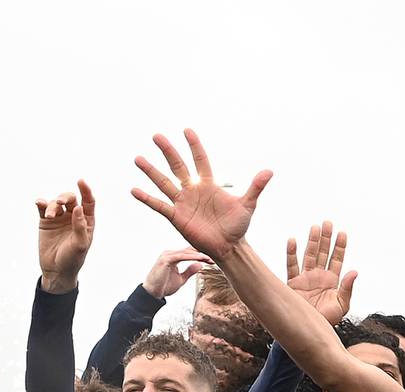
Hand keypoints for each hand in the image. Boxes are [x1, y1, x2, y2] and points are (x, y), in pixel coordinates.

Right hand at [35, 180, 95, 292]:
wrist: (56, 270)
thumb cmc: (73, 258)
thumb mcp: (80, 244)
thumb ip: (80, 226)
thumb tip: (79, 207)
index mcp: (86, 221)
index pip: (88, 202)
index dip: (86, 191)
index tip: (81, 181)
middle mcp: (73, 217)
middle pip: (70, 199)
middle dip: (64, 197)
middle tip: (59, 203)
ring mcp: (59, 218)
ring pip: (55, 203)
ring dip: (51, 205)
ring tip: (49, 215)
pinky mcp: (45, 221)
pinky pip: (43, 207)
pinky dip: (41, 203)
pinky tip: (39, 203)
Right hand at [131, 129, 271, 262]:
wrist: (229, 247)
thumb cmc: (238, 225)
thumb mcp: (248, 204)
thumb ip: (255, 187)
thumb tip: (269, 171)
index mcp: (208, 185)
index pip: (200, 161)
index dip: (195, 146)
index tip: (187, 130)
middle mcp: (193, 190)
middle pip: (178, 167)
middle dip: (168, 152)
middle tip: (157, 136)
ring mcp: (183, 203)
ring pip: (164, 183)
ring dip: (151, 171)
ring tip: (138, 158)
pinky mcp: (176, 217)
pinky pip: (159, 206)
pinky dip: (147, 198)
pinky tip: (134, 190)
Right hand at [141, 248, 211, 298]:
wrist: (153, 293)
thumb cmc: (164, 286)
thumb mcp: (181, 278)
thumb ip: (189, 271)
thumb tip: (200, 265)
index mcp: (173, 257)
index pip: (190, 253)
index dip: (201, 255)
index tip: (213, 260)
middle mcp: (170, 253)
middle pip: (189, 251)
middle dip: (202, 254)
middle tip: (215, 258)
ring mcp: (167, 255)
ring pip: (187, 252)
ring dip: (200, 255)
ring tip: (210, 258)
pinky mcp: (166, 259)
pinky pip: (182, 256)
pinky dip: (193, 257)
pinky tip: (202, 259)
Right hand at [284, 221, 357, 325]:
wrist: (308, 331)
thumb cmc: (327, 321)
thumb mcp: (342, 306)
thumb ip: (347, 288)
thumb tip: (355, 271)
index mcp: (332, 281)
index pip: (337, 259)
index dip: (340, 246)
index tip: (342, 233)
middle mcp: (319, 277)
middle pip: (323, 253)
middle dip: (326, 238)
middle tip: (328, 222)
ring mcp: (305, 279)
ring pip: (309, 255)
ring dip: (312, 241)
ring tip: (315, 226)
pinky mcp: (292, 283)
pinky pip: (291, 266)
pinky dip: (291, 253)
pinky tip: (293, 240)